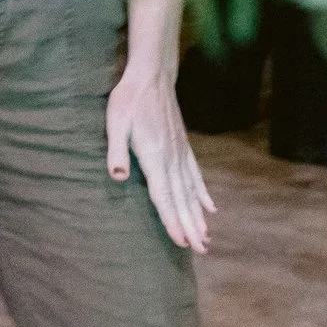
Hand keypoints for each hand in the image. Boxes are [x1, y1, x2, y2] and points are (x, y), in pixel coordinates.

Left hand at [106, 58, 215, 251]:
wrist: (152, 76)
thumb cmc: (128, 99)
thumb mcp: (115, 122)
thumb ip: (116, 150)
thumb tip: (118, 177)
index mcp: (154, 156)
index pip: (164, 195)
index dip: (172, 219)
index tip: (182, 242)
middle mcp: (171, 158)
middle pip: (182, 199)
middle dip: (191, 226)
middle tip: (201, 251)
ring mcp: (180, 153)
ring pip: (191, 191)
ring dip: (198, 216)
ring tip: (207, 238)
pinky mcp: (183, 147)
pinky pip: (195, 175)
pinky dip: (203, 194)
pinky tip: (211, 208)